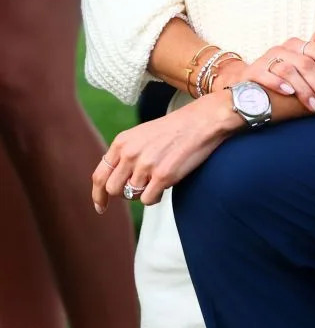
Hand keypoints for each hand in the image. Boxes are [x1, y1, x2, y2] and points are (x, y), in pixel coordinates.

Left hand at [92, 93, 237, 210]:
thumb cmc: (175, 128)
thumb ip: (125, 154)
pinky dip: (156, 197)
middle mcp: (130, 153)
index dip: (98, 195)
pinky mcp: (163, 175)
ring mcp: (146, 165)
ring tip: (159, 177)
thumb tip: (112, 182)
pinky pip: (148, 200)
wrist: (203, 120)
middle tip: (141, 187)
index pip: (99, 176)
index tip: (101, 207)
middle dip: (125, 193)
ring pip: (132, 196)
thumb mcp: (142, 135)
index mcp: (122, 142)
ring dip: (144, 192)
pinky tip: (166, 184)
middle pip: (113, 190)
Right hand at [246, 37, 314, 113]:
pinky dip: (279, 83)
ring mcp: (268, 59)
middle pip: (307, 64)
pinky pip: (267, 75)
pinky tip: (289, 93)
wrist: (252, 83)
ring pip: (290, 71)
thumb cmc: (283, 75)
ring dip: (305, 91)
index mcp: (300, 45)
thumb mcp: (302, 62)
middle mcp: (284, 48)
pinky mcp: (254, 71)